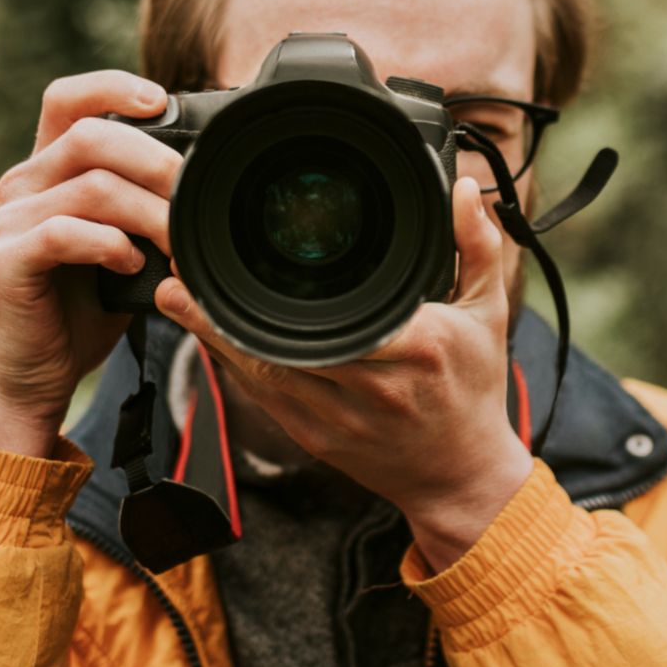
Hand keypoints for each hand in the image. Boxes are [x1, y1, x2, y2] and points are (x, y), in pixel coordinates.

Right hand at [0, 71, 181, 458]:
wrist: (33, 377)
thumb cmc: (80, 310)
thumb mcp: (122, 246)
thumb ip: (144, 207)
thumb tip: (206, 184)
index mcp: (47, 170)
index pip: (68, 98)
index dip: (113, 86)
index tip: (163, 101)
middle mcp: (22, 185)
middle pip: (90, 134)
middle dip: (156, 159)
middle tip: (195, 193)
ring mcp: (9, 222)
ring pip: (90, 186)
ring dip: (148, 212)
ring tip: (178, 244)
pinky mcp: (6, 262)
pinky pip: (64, 233)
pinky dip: (109, 245)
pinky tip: (131, 266)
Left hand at [155, 176, 534, 569]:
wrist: (461, 476)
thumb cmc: (473, 390)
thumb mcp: (488, 314)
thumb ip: (476, 247)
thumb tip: (459, 190)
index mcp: (414, 347)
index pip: (335, 319)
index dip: (275, 296)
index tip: (237, 258)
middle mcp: (371, 386)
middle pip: (278, 345)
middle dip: (221, 311)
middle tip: (181, 269)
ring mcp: (337, 418)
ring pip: (258, 374)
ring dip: (211, 336)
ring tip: (177, 296)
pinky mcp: (315, 439)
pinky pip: (262, 398)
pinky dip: (231, 364)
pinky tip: (206, 335)